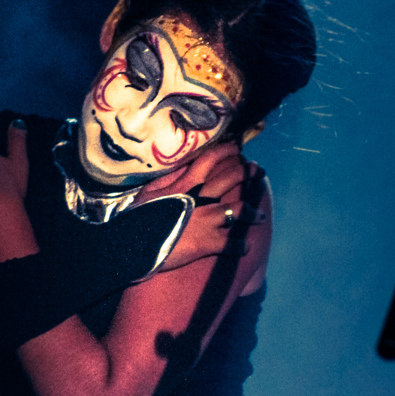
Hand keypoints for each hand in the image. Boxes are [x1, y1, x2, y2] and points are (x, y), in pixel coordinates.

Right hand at [142, 147, 268, 272]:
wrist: (134, 245)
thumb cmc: (138, 219)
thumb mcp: (150, 192)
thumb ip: (170, 179)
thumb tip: (185, 167)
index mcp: (185, 183)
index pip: (210, 159)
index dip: (226, 151)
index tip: (237, 149)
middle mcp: (201, 197)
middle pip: (232, 178)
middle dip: (248, 172)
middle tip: (258, 171)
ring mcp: (207, 219)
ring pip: (240, 210)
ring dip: (253, 212)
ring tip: (260, 216)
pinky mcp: (208, 241)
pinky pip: (233, 242)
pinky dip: (241, 245)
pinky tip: (246, 247)